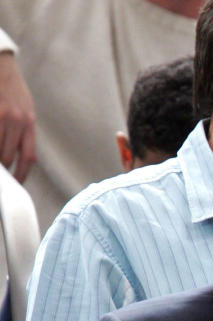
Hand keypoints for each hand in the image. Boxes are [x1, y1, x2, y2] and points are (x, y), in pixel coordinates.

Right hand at [0, 53, 34, 181]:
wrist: (0, 62)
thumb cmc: (12, 88)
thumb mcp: (25, 110)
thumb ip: (24, 133)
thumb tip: (25, 158)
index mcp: (29, 122)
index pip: (28, 157)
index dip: (22, 175)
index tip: (17, 185)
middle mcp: (16, 120)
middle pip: (8, 156)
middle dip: (2, 170)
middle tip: (1, 177)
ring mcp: (1, 114)